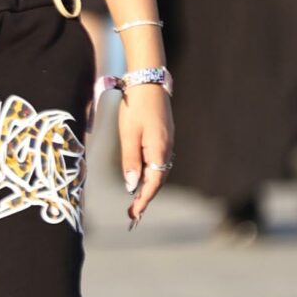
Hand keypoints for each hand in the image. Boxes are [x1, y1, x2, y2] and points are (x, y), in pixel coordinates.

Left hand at [119, 82, 173, 226]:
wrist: (148, 82)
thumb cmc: (136, 107)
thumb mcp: (128, 135)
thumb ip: (131, 161)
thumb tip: (132, 186)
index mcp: (159, 151)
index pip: (153, 184)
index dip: (143, 201)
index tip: (133, 214)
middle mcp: (167, 150)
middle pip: (157, 180)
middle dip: (145, 198)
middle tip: (132, 214)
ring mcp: (167, 143)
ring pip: (158, 171)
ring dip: (147, 186)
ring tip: (134, 200)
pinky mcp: (163, 137)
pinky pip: (157, 161)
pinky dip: (149, 173)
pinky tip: (140, 177)